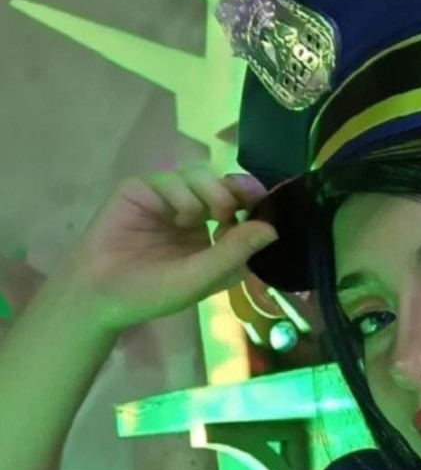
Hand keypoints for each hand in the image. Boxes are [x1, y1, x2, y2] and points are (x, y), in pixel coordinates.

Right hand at [37, 164, 278, 334]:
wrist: (99, 292)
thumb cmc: (151, 293)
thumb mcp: (199, 278)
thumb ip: (234, 253)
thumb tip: (273, 230)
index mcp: (212, 241)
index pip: (242, 213)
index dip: (254, 207)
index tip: (263, 208)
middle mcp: (194, 217)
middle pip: (225, 187)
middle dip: (236, 192)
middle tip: (236, 205)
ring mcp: (168, 202)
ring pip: (201, 176)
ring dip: (211, 191)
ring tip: (206, 215)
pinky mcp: (143, 189)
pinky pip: (171, 177)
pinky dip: (182, 192)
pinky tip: (178, 215)